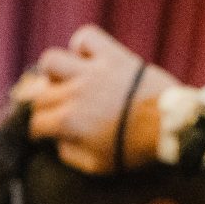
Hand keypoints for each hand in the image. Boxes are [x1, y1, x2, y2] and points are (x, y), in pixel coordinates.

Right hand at [28, 25, 179, 173]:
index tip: (43, 132)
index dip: (37, 130)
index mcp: (68, 122)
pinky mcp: (110, 55)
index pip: (34, 123)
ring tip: (66, 80)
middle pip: (39, 94)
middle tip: (55, 110)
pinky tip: (88, 58)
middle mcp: (74, 93)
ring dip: (54, 71)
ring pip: (51, 60)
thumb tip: (57, 142)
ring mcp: (91, 71)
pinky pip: (86, 37)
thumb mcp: (97, 165)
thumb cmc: (134, 149)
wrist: (169, 125)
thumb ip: (70, 155)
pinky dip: (83, 45)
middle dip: (43, 106)